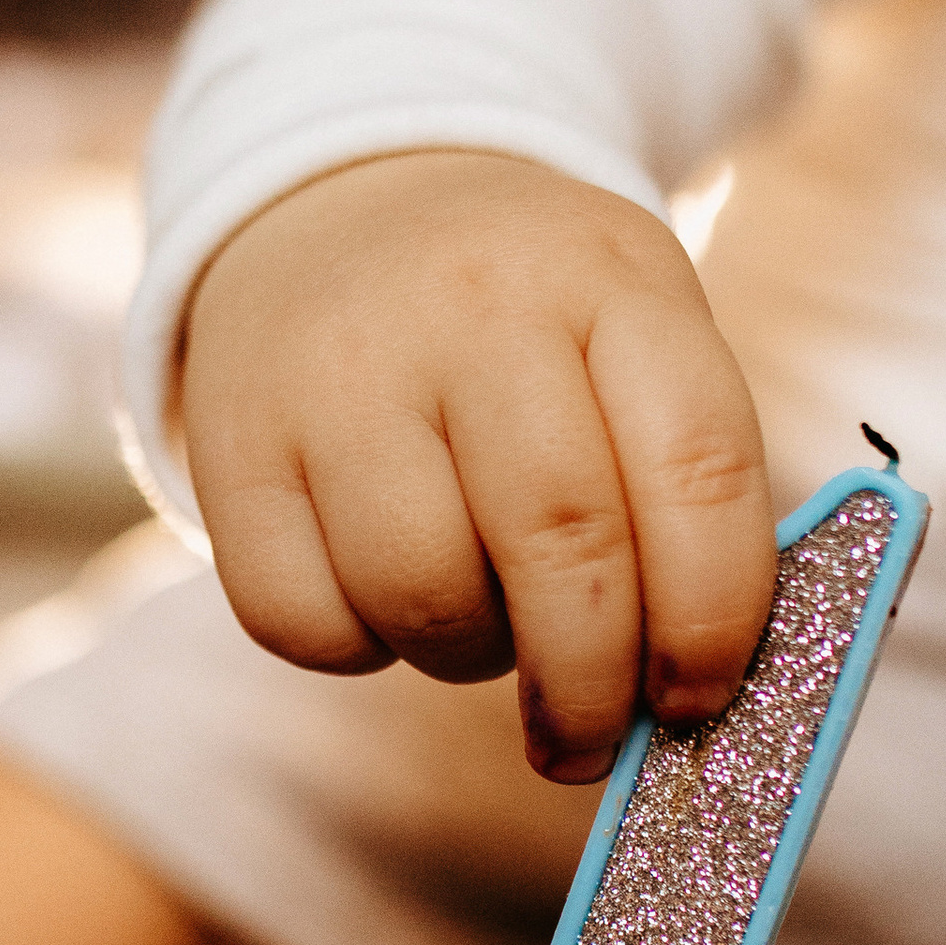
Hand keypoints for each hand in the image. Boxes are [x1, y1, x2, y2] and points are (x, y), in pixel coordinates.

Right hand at [176, 148, 775, 780]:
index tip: (699, 701)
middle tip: (593, 740)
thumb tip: (697, 699)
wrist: (340, 204)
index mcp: (609, 277)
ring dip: (468, 657)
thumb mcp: (633, 332)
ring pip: (423, 593)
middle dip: (593, 683)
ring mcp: (339, 370)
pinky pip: (302, 622)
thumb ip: (686, 493)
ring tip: (480, 616)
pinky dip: (357, 651)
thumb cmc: (530, 324)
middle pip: (562, 543)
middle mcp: (473, 307)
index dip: (713, 616)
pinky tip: (379, 595)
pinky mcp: (232, 443)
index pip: (697, 466)